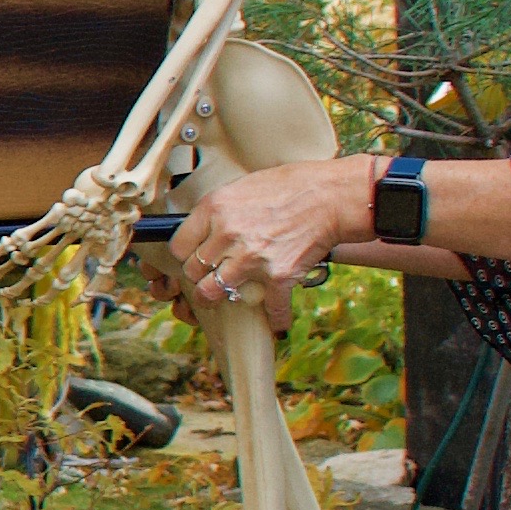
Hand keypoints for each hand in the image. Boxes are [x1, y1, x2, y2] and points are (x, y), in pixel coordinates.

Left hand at [176, 155, 368, 319]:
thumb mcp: (242, 187)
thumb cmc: (291, 186)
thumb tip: (203, 230)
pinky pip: (270, 309)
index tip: (194, 257)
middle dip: (200, 276)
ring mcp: (251, 258)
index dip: (186, 255)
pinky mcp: (278, 276)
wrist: (331, 196)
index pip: (178, 246)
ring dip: (220, 298)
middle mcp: (227, 234)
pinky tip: (276, 323)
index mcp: (215, 208)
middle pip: (193, 271)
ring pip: (213, 292)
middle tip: (211, 277)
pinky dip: (275, 319)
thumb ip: (219, 211)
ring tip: (228, 299)